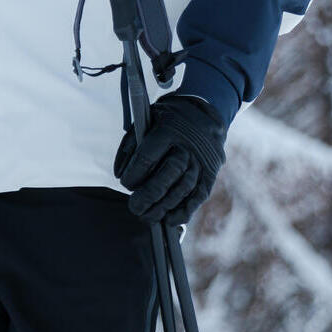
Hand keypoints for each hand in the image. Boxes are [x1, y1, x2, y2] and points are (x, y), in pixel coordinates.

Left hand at [116, 94, 225, 226]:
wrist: (204, 111)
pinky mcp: (210, 172)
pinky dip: (184, 211)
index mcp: (168, 129)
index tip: (126, 183)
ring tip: (148, 217)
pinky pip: (198, 196)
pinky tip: (169, 220)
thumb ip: (131, 145)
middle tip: (134, 208)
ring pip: (184, 187)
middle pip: (169, 174)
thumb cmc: (166, 120)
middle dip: (149, 195)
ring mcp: (202, 160)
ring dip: (164, 207)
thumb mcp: (146, 121)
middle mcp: (187, 145)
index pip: (148, 157)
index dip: (134, 174)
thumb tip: (120, 175)